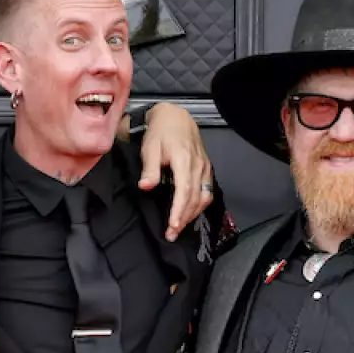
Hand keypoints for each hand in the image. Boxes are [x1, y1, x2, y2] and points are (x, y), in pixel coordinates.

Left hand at [137, 102, 213, 241]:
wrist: (175, 118)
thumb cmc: (160, 133)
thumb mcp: (150, 148)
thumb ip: (150, 169)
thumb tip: (146, 186)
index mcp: (184, 159)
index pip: (185, 190)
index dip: (179, 210)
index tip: (173, 225)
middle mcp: (198, 165)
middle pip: (195, 197)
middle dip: (184, 218)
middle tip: (172, 234)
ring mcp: (204, 167)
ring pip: (204, 196)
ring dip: (192, 214)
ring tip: (179, 228)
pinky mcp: (206, 169)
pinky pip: (207, 191)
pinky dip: (199, 205)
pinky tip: (189, 214)